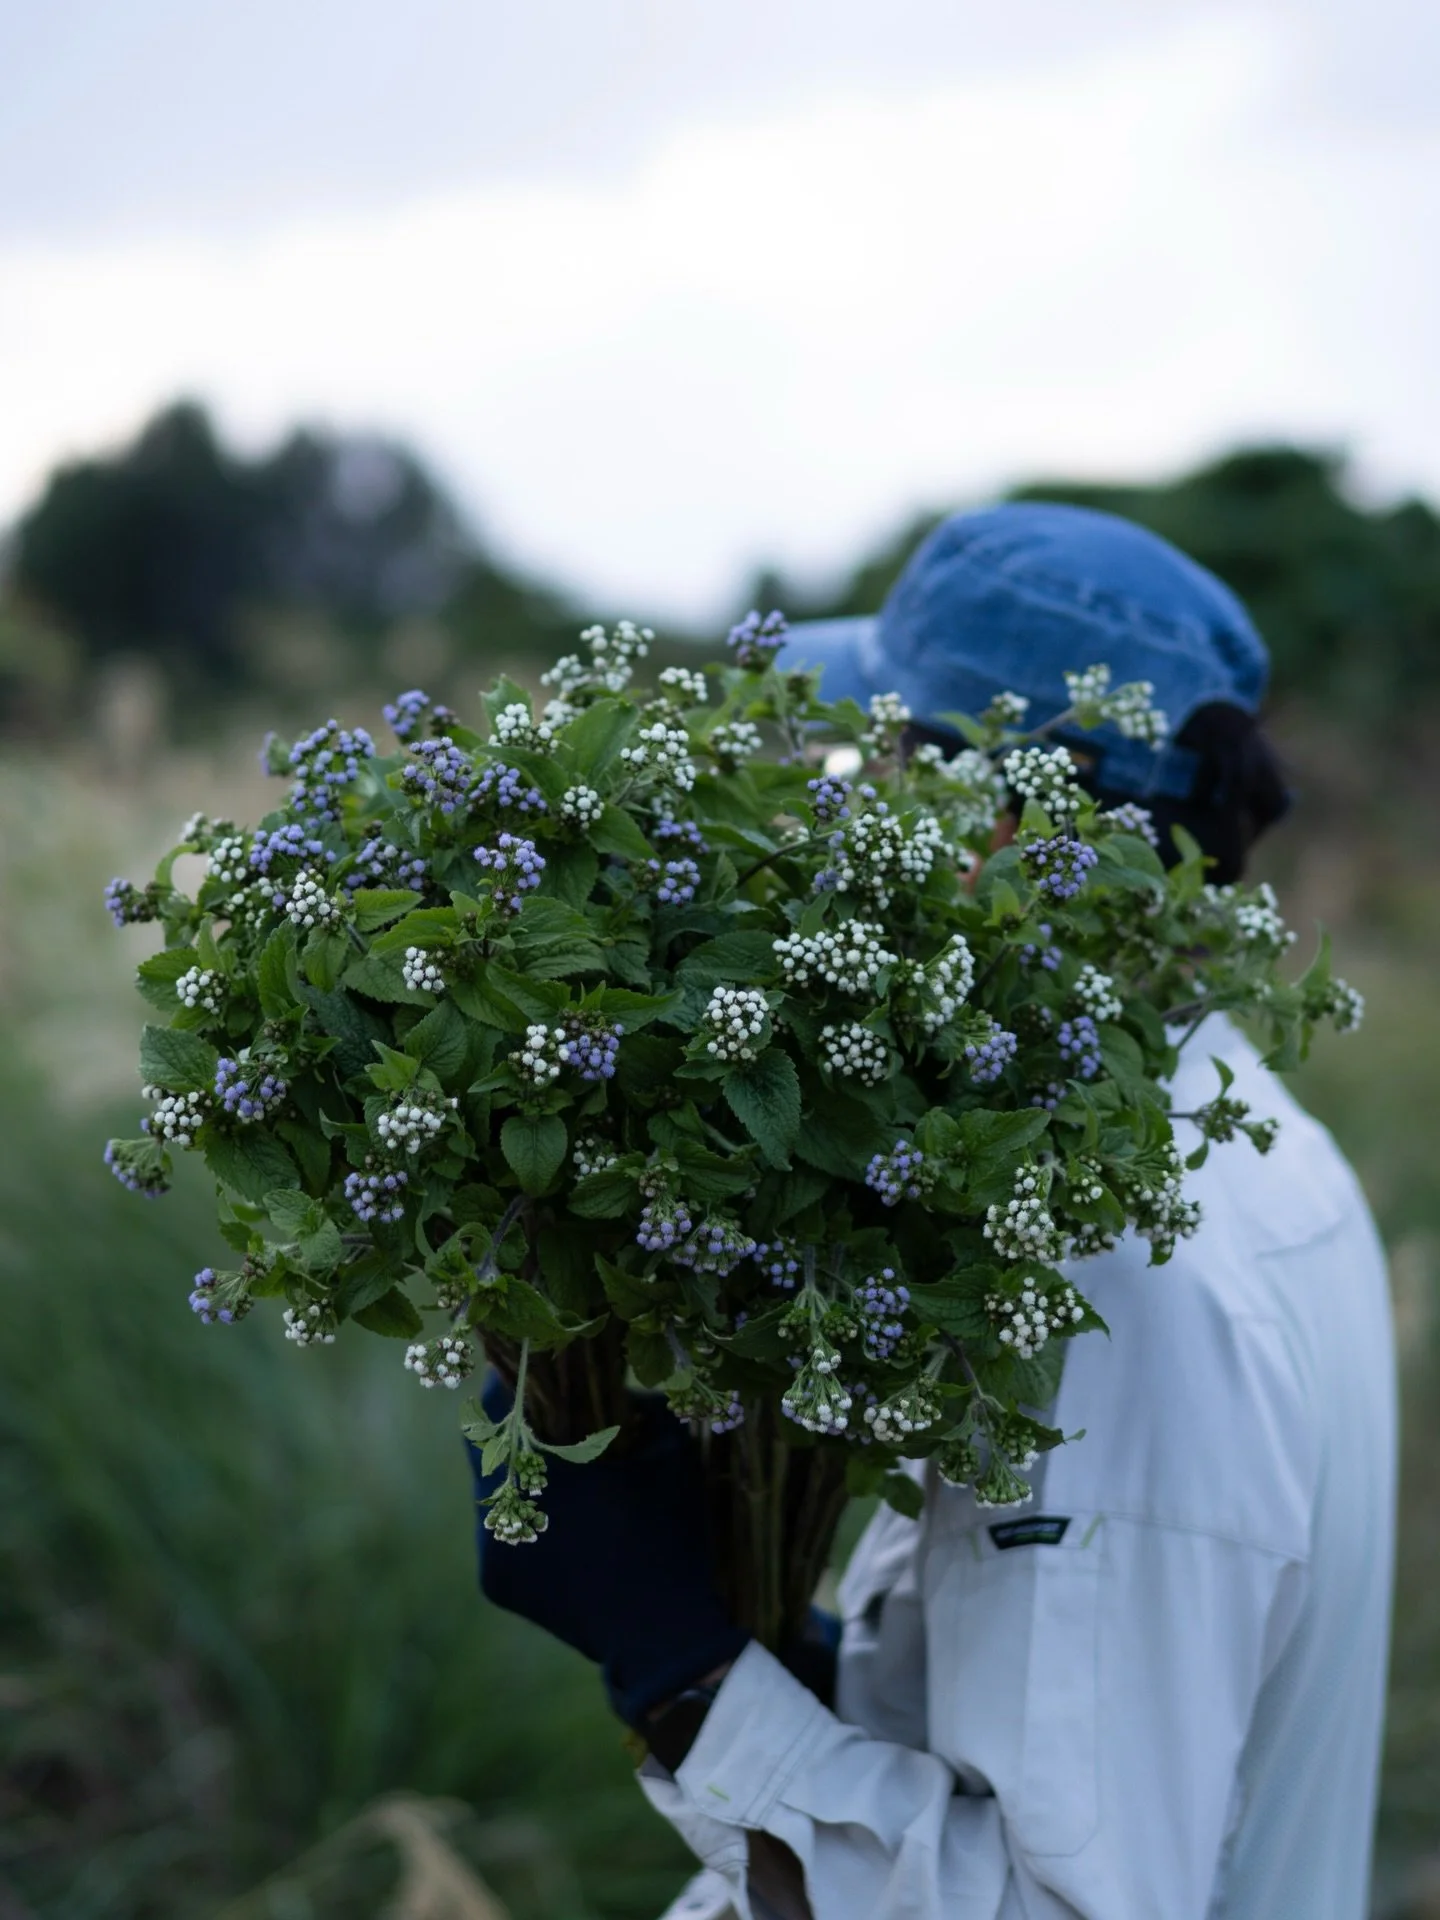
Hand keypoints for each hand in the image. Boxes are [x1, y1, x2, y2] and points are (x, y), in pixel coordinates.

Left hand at [468, 1374, 749, 1727]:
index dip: (513, 1383)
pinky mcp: (495, 1584)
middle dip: (514, 1430)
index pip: (495, 1404)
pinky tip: (563, 1527)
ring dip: (517, 1478)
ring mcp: (491, 1550)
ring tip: (560, 1478)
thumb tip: (616, 1386)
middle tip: (548, 1420)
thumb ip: (641, 1407)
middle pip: (485, 1447)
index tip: (532, 1373)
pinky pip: (498, 1534)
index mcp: (538, 1467)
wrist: (661, 1635)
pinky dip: (522, 1521)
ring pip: (489, 1491)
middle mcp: (498, 1506)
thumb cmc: (669, 1535)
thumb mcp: (670, 1454)